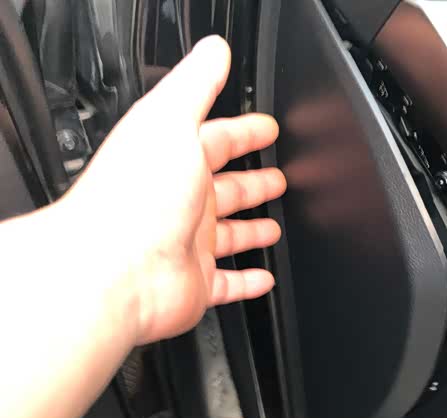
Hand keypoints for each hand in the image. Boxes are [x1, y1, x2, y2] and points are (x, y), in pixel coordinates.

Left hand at [57, 35, 285, 343]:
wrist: (114, 271)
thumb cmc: (136, 199)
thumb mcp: (170, 121)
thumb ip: (196, 85)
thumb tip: (214, 52)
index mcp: (176, 162)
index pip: (217, 140)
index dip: (246, 133)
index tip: (268, 129)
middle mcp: (179, 201)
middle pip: (226, 189)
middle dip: (255, 182)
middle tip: (279, 179)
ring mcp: (186, 243)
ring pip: (228, 235)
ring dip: (252, 230)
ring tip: (274, 227)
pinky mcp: (194, 282)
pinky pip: (228, 282)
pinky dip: (248, 281)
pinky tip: (264, 278)